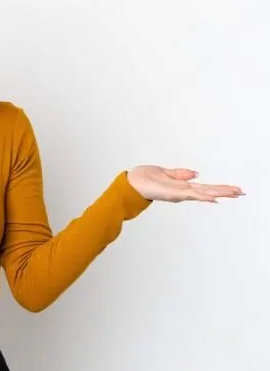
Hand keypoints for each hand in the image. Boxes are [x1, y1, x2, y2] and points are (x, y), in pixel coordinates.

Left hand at [127, 165, 243, 202]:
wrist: (130, 184)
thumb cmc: (144, 179)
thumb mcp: (165, 172)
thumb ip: (180, 174)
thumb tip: (195, 174)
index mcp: (181, 186)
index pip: (203, 187)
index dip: (218, 188)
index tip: (232, 189)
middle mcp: (182, 191)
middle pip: (207, 191)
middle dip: (224, 191)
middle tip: (240, 192)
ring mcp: (178, 193)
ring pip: (203, 193)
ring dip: (219, 192)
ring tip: (234, 193)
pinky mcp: (173, 193)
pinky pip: (190, 194)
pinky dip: (202, 196)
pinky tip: (213, 198)